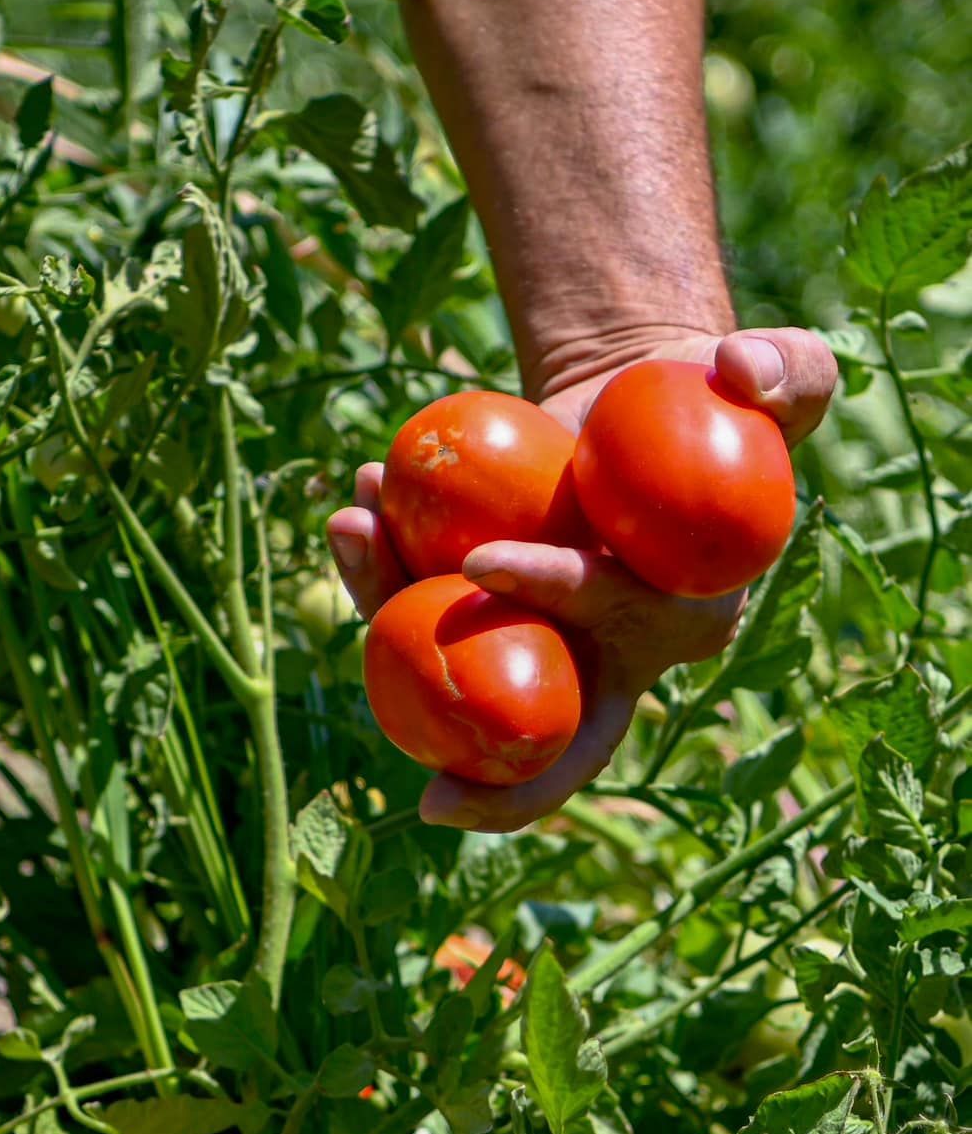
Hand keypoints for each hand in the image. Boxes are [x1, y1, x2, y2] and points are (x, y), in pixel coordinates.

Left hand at [327, 327, 835, 832]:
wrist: (641, 405)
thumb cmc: (717, 401)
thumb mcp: (778, 377)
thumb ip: (786, 371)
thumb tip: (738, 367)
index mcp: (683, 622)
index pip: (621, 630)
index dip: (559, 602)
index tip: (483, 557)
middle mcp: (611, 661)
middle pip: (537, 722)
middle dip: (477, 766)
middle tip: (400, 735)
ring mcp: (538, 649)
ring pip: (452, 666)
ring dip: (385, 602)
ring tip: (348, 525)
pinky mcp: (482, 623)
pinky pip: (417, 611)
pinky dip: (376, 566)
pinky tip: (349, 510)